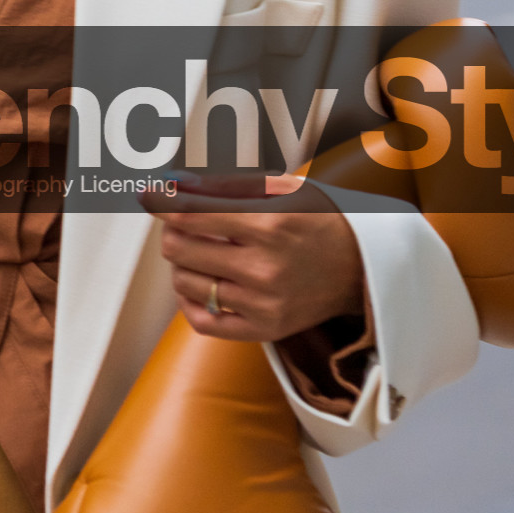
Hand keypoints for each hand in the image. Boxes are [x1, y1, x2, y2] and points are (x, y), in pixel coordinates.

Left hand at [145, 173, 363, 342]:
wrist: (364, 268)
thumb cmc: (320, 219)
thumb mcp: (282, 189)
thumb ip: (224, 185)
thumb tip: (170, 181)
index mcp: (270, 225)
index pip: (191, 214)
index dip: (162, 202)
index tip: (149, 196)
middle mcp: (264, 268)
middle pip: (180, 248)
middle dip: (172, 230)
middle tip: (182, 223)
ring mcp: (263, 304)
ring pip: (183, 282)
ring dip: (180, 263)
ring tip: (197, 251)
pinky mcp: (264, 331)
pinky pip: (201, 321)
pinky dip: (188, 300)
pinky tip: (198, 283)